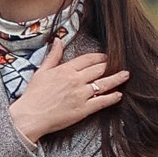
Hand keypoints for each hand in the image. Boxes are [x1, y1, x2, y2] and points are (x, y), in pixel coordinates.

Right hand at [8, 44, 128, 144]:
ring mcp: (81, 95)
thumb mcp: (41, 71)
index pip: (87, 59)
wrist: (31, 116)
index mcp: (66, 70)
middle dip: (109, 65)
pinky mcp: (83, 109)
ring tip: (126, 75)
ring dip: (116, 79)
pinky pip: (101, 102)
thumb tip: (58, 40)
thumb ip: (53, 56)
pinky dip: (112, 98)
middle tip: (118, 63)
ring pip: (104, 84)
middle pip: (98, 70)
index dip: (99, 57)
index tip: (105, 56)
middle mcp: (76, 80)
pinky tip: (118, 95)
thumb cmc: (33, 95)